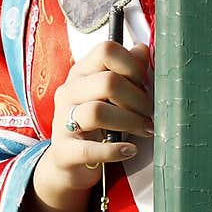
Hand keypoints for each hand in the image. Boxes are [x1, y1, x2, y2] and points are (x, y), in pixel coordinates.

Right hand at [39, 40, 152, 197]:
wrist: (68, 163)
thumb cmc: (95, 124)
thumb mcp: (110, 95)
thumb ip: (127, 71)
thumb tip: (143, 49)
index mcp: (81, 72)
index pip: (106, 50)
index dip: (132, 65)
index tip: (144, 84)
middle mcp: (69, 92)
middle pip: (107, 82)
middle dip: (137, 99)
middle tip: (149, 114)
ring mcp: (62, 120)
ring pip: (97, 112)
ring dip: (129, 122)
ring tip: (144, 130)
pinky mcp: (64, 150)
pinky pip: (90, 149)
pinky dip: (115, 151)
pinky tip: (129, 150)